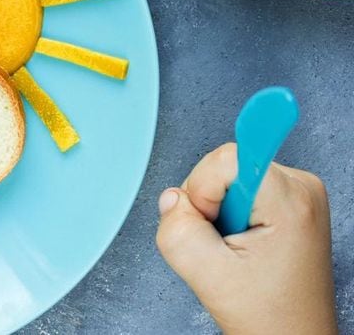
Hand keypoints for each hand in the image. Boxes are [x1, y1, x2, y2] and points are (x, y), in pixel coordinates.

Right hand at [156, 143, 335, 334]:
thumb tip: (172, 197)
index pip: (228, 158)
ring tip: (235, 247)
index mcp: (290, 201)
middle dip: (209, 202)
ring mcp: (299, 193)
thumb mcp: (206, 274)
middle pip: (226, 164)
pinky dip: (230, 212)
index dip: (204, 188)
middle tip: (223, 243)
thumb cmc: (267, 314)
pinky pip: (240, 186)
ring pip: (229, 175)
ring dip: (218, 210)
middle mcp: (301, 188)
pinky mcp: (291, 200)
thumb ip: (177, 228)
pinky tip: (242, 241)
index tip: (213, 221)